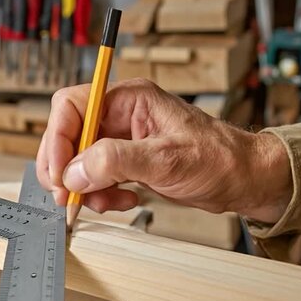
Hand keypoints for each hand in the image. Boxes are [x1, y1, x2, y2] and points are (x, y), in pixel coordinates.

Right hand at [36, 79, 292, 222]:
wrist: (242, 180)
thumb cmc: (219, 158)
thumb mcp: (167, 159)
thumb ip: (116, 161)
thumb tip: (74, 171)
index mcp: (129, 98)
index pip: (73, 106)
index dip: (57, 138)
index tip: (59, 172)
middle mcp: (120, 115)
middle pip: (68, 135)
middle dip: (65, 168)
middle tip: (70, 196)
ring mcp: (121, 140)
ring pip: (78, 161)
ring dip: (84, 187)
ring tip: (106, 202)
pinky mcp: (125, 162)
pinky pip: (94, 178)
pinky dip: (100, 195)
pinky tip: (122, 201)